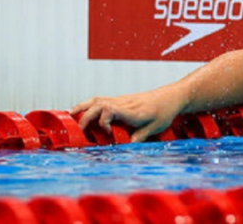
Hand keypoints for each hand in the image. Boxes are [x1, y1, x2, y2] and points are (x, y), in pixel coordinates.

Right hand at [70, 86, 184, 142]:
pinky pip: (102, 100)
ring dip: (83, 108)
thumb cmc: (165, 111)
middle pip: (99, 104)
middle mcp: (125, 103)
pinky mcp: (122, 99)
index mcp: (133, 111)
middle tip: (79, 131)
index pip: (110, 109)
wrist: (173, 95)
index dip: (102, 121)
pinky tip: (82, 112)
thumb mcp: (156, 128)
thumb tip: (125, 147)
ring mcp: (122, 99)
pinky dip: (89, 105)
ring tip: (69, 117)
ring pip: (98, 99)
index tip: (106, 134)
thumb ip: (140, 137)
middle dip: (85, 117)